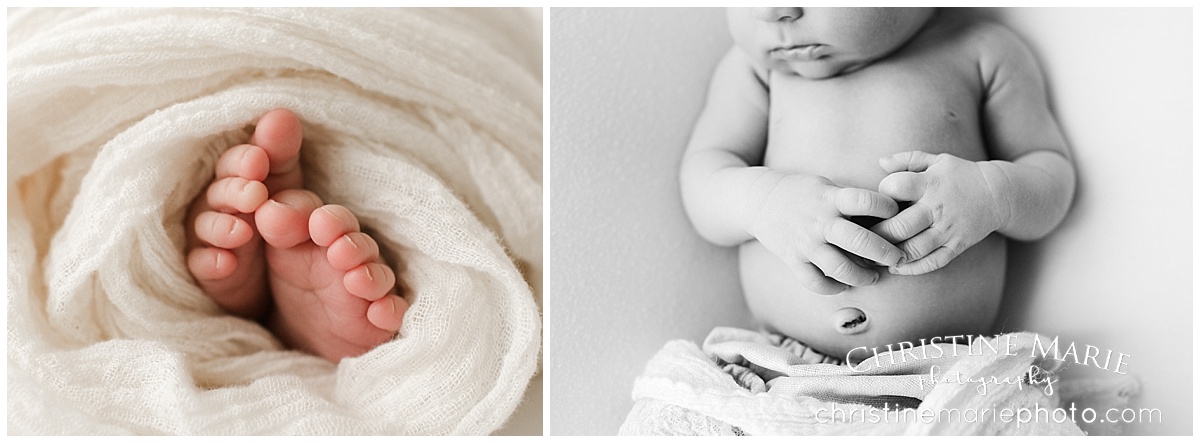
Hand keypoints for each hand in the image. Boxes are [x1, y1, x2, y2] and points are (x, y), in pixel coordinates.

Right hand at [748, 173, 907, 294]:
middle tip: (900, 258)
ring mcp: (805, 243)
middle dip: (886, 253)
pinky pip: (815, 283)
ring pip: (839, 268)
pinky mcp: (792, 260)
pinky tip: (844, 284)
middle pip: (859, 241)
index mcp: (830, 198)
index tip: (896, 215)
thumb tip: (888, 217)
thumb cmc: (803, 192)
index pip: (866, 201)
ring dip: (863, 276)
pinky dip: (833, 288)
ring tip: (874, 277)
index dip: (887, 208)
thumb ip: (852, 201)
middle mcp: (819, 222)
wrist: (760, 200)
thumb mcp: (827, 186)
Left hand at [872, 151, 1007, 275]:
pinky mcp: (957, 246)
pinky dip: (912, 268)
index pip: (896, 187)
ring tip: (874, 255)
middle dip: (877, 234)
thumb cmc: (960, 175)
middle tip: (862, 237)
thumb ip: (907, 159)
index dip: (882, 193)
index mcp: (930, 183)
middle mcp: (938, 207)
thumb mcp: (937, 160)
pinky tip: (896, 267)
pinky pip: (933, 262)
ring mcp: (948, 229)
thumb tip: (880, 162)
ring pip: (914, 249)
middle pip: (900, 226)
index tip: (876, 200)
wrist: (999, 194)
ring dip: (891, 255)